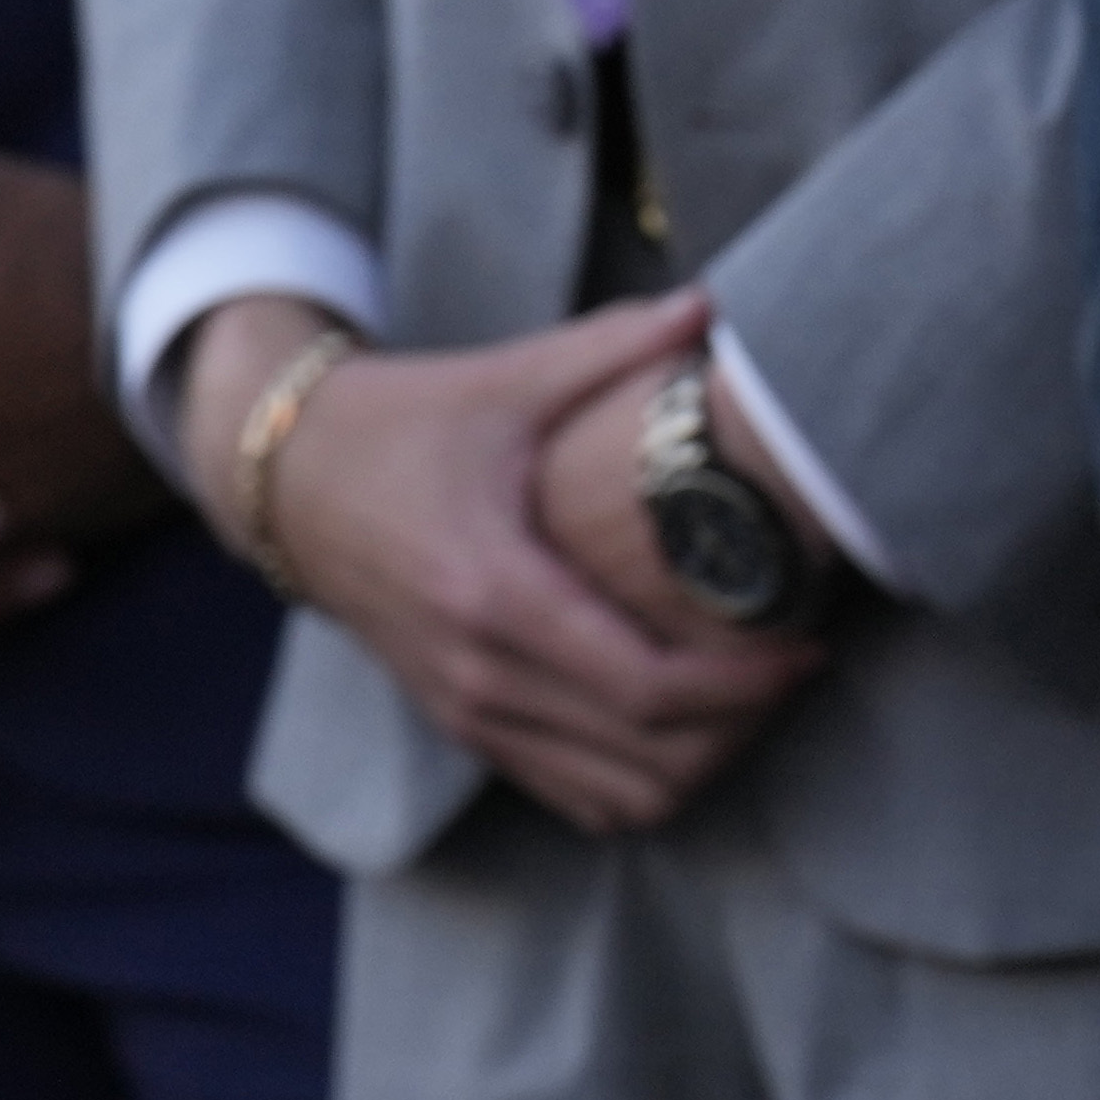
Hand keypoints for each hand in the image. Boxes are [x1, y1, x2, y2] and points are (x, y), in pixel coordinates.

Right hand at [186, 289, 812, 832]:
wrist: (289, 482)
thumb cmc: (406, 421)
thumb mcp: (507, 378)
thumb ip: (615, 346)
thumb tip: (715, 302)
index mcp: (496, 593)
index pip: (644, 686)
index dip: (742, 686)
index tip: (810, 649)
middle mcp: (479, 673)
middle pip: (643, 757)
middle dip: (741, 729)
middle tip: (801, 667)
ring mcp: (466, 711)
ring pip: (612, 797)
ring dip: (697, 764)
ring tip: (755, 697)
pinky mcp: (462, 723)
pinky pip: (569, 792)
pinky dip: (641, 778)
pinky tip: (687, 721)